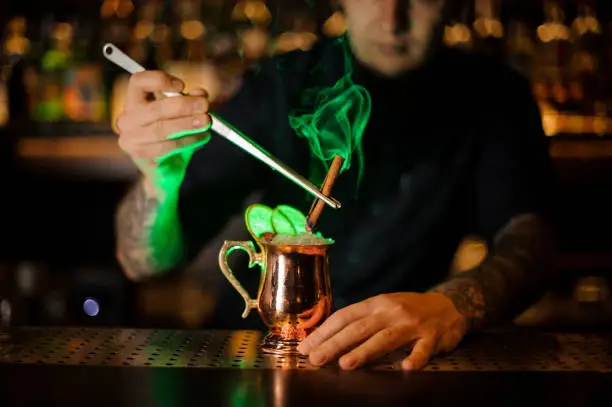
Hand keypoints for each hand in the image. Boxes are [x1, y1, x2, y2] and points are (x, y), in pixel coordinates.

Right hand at [116, 71, 211, 173]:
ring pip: (162, 129)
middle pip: (154, 109)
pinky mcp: (143, 157)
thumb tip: (201, 93)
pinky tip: (202, 137)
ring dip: (188, 124)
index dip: (160, 80)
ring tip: (207, 122)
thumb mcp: (181, 115)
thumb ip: (189, 101)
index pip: (138, 82)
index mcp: (134, 101)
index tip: (182, 85)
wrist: (164, 169)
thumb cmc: (172, 136)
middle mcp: (127, 119)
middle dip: (183, 106)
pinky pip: (168, 147)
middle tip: (205, 105)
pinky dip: (189, 141)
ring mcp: (132, 140)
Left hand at [297, 292, 467, 369]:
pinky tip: (405, 368)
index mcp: (375, 304)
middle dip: (334, 344)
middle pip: (358, 328)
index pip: (344, 316)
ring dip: (364, 351)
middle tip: (315, 359)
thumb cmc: (408, 309)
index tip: (305, 346)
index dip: (324, 331)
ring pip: (385, 338)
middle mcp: (391, 311)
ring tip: (346, 364)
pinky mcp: (432, 337)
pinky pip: (422, 350)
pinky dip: (415, 358)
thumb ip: (360, 320)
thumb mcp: (383, 308)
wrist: (448, 306)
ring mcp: (412, 324)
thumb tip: (327, 337)